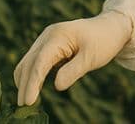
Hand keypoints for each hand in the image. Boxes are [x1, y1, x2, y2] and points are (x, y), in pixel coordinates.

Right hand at [13, 9, 133, 105]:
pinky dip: (32, 75)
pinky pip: (35, 61)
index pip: (40, 62)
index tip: (28, 101)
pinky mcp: (48, 45)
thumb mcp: (92, 58)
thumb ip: (74, 71)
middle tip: (23, 106)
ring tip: (27, 101)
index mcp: (58, 36)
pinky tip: (34, 89)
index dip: (32, 82)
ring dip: (26, 80)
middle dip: (24, 84)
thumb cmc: (103, 41)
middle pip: (29, 62)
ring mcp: (46, 39)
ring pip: (29, 61)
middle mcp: (48, 36)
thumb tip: (57, 86)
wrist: (110, 27)